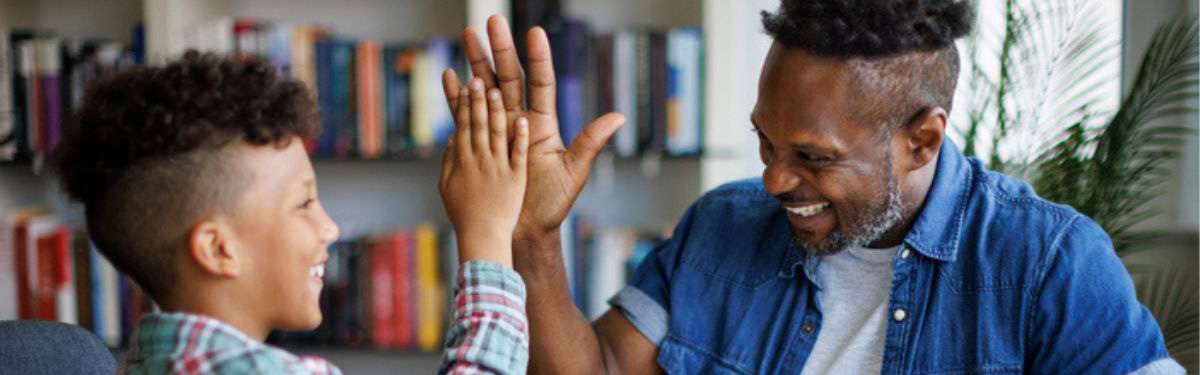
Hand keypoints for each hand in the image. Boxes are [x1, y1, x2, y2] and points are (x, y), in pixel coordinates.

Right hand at [438, 77, 529, 267]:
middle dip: (478, 100)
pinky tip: (522, 121)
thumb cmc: (465, 216)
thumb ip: (450, 161)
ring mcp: (500, 168)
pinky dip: (520, 139)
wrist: (485, 240)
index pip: (465, 125)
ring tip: (497, 90)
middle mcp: (482, 160)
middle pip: (479, 123)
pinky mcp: (516, 179)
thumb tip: (452, 138)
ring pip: (497, 133)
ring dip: (497, 111)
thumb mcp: (447, 188)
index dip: (465, 104)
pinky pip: (518, 155)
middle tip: (477, 77)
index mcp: (464, 161)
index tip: (465, 83)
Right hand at [442, 15, 624, 242]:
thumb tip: (618, 117)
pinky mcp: (480, 143)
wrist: (525, 230)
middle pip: (508, 77)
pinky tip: (450, 76)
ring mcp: (497, 130)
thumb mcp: (573, 171)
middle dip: (499, 49)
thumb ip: (590, 142)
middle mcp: (519, 120)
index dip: (538, 58)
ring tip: (467, 36)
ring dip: (476, 63)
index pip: (540, 82)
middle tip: (490, 21)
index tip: (534, 32)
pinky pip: (466, 116)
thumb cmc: (552, 204)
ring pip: (485, 89)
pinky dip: (457, 97)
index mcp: (541, 123)